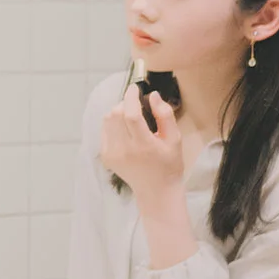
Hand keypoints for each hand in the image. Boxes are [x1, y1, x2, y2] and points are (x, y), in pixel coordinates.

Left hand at [99, 83, 183, 206]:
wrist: (156, 190)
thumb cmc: (169, 163)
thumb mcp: (175, 139)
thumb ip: (165, 115)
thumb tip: (153, 95)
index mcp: (143, 145)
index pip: (131, 115)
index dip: (131, 97)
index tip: (134, 87)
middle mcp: (123, 150)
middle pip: (116, 115)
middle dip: (125, 103)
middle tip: (136, 104)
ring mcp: (111, 154)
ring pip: (107, 121)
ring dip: (118, 112)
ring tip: (131, 116)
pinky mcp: (105, 157)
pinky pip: (104, 131)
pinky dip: (113, 124)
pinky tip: (125, 128)